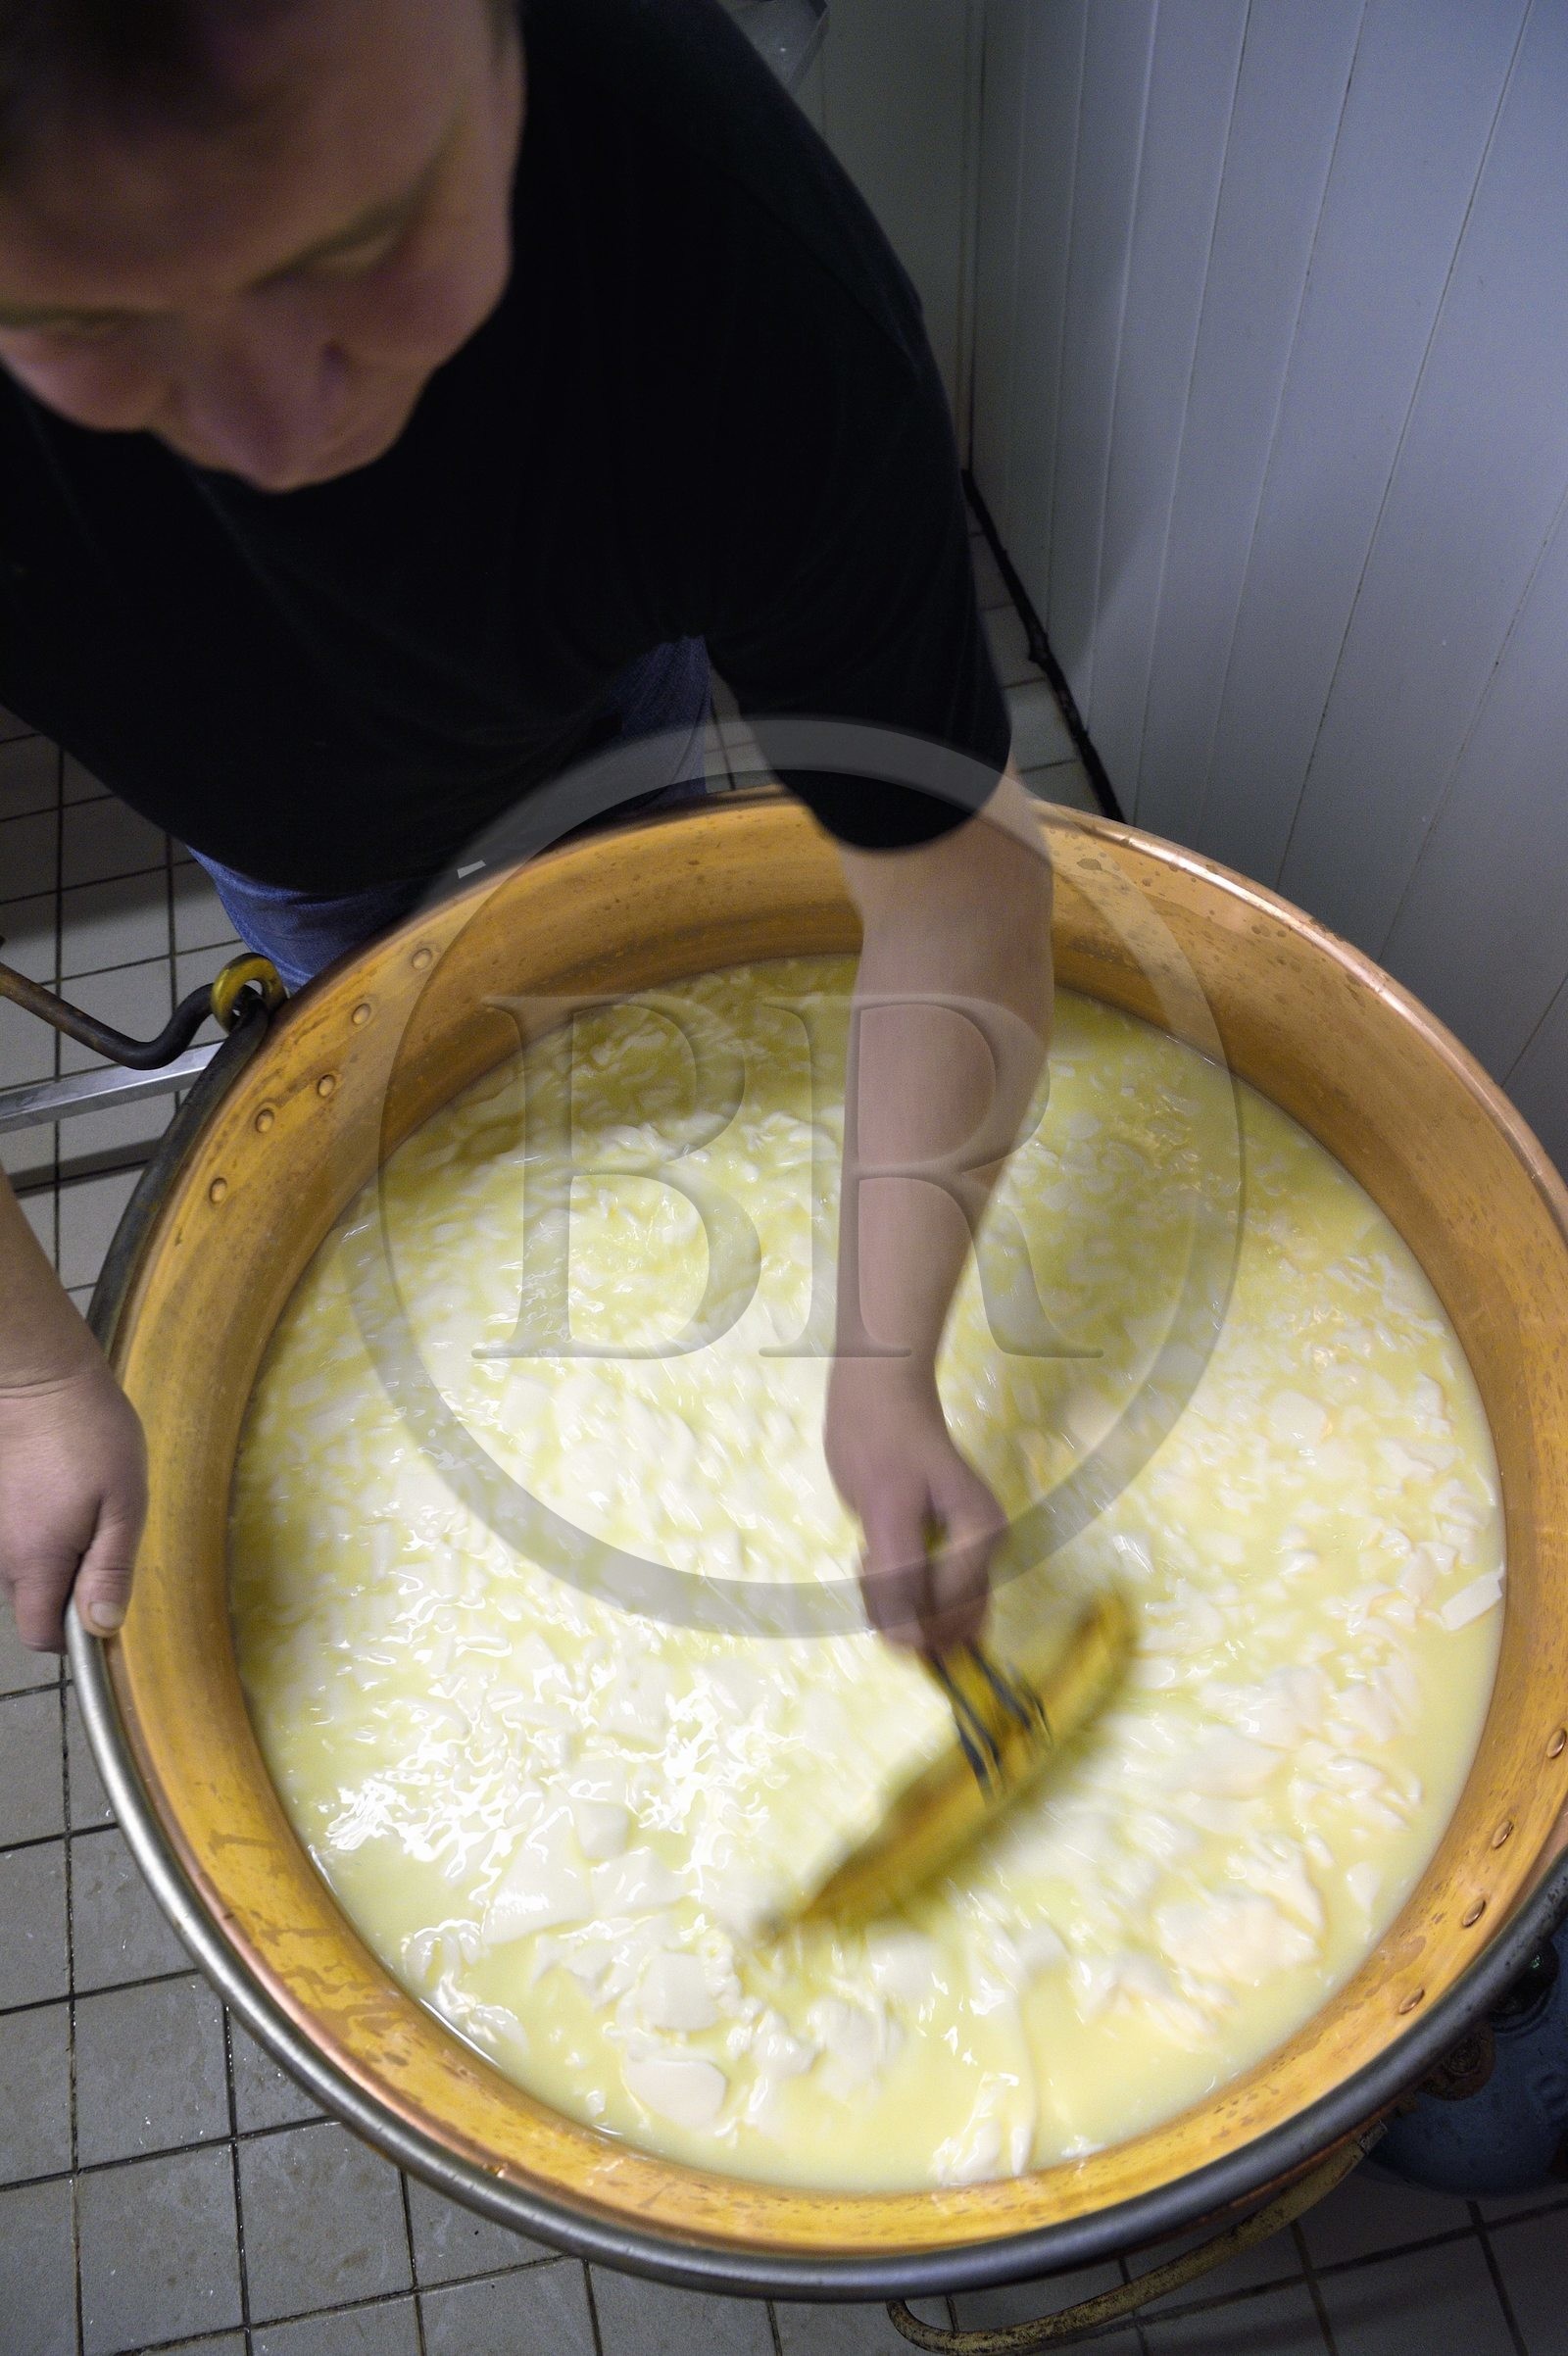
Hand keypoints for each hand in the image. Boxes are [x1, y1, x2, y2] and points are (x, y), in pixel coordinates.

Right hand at [0, 1356, 146, 1651]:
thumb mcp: (124, 1502)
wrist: (38, 1378)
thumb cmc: (90, 1435)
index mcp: (36, 1561)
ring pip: (18, 1568)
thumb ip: (111, 1569)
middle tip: (101, 1540)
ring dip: (49, 1556)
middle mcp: (0, 1553)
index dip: (74, 1634)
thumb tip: (102, 1626)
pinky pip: (9, 1536)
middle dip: (65, 1590)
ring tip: (80, 1508)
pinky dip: (31, 1529)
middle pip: (29, 1602)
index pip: (40, 1635)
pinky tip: (54, 1491)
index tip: (104, 1603)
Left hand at [825, 1358, 1003, 1655]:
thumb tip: (909, 1643)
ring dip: (889, 1598)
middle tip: (869, 1555)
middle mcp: (983, 1553)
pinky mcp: (940, 1552)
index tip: (869, 1560)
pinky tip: (873, 1551)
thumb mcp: (886, 1508)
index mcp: (982, 1540)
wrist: (878, 1394)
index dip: (901, 1609)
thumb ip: (899, 1578)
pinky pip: (920, 1597)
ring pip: (929, 1616)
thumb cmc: (883, 1440)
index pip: (947, 1615)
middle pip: (945, 1623)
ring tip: (870, 1548)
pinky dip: (889, 1588)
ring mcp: (964, 1554)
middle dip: (897, 1606)